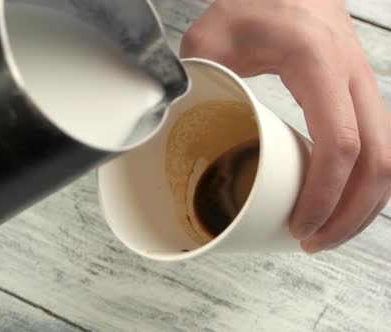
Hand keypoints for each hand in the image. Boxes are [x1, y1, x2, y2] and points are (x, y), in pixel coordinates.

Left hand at [180, 0, 390, 252]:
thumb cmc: (255, 0)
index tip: (300, 225)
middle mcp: (353, 76)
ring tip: (325, 231)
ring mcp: (363, 84)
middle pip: (381, 162)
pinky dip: (366, 182)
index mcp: (317, 63)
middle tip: (312, 241)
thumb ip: (189, 78)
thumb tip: (162, 122)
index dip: (325, 194)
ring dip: (364, 204)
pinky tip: (338, 200)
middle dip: (351, 213)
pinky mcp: (359, 93)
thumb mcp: (211, 36)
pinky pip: (381, 145)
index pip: (341, 143)